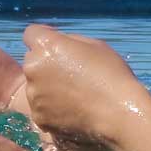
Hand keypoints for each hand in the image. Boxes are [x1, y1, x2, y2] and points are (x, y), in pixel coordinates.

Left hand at [21, 24, 147, 144]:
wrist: (119, 113)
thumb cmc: (112, 74)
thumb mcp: (95, 45)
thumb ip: (69, 42)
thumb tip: (58, 45)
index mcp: (46, 46)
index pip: (32, 33)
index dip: (45, 38)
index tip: (58, 47)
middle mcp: (32, 68)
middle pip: (32, 60)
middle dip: (46, 64)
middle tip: (71, 75)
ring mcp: (33, 95)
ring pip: (35, 86)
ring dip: (48, 87)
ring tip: (75, 96)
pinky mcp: (39, 117)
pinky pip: (41, 107)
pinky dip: (52, 108)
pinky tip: (73, 110)